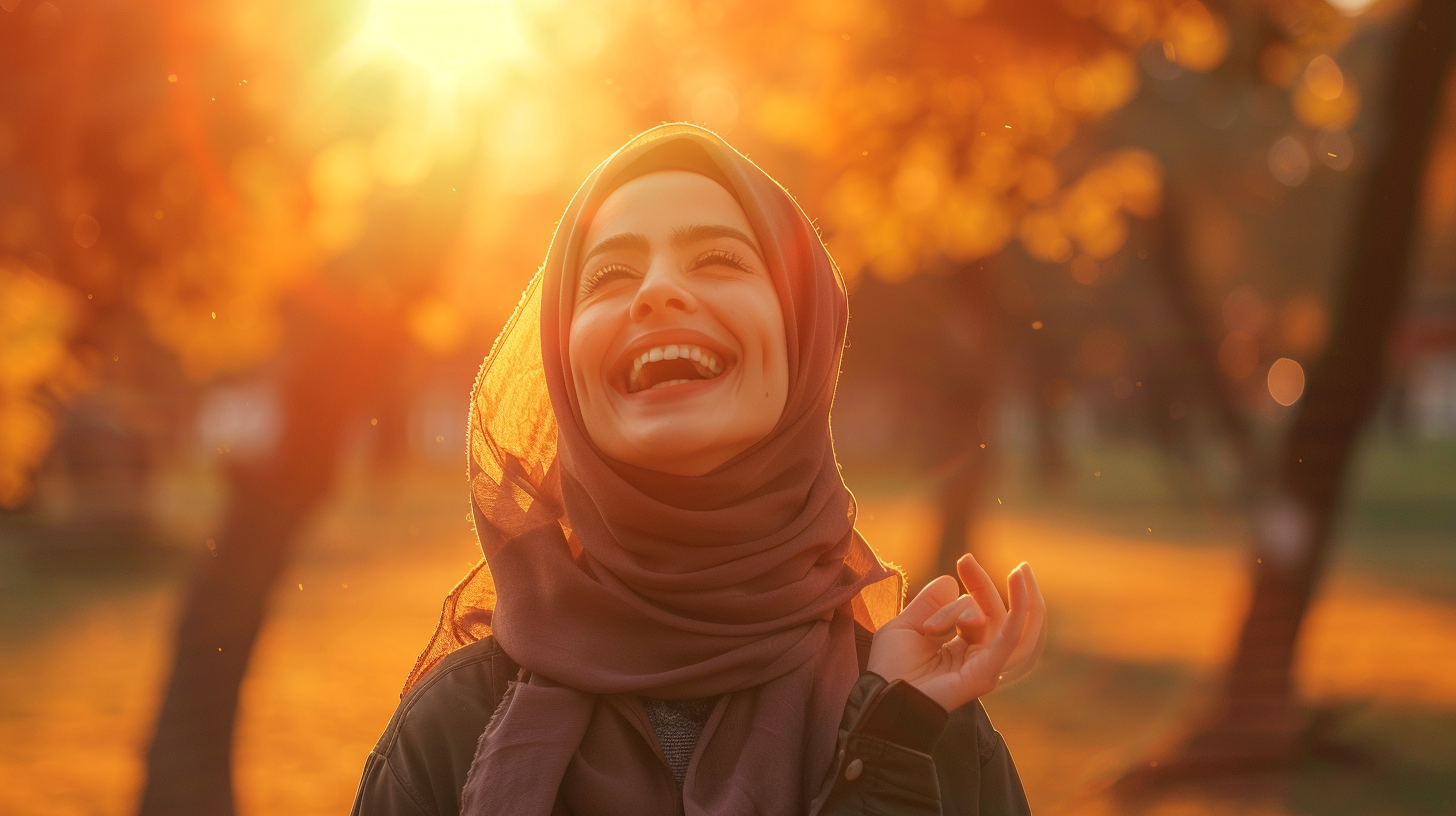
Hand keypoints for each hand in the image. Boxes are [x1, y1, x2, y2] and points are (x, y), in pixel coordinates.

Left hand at [866, 554, 1045, 712]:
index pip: (981, 613)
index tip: (963, 561)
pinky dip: (1020, 610)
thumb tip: (951, 580)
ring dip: (1023, 598)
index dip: (977, 585)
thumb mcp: (906, 626)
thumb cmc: (890, 668)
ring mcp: (985, 668)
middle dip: (984, 584)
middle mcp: (977, 659)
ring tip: (1021, 571)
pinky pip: (1012, 639)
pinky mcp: (986, 674)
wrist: (882, 696)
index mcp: (961, 650)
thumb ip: (929, 604)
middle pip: (997, 616)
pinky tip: (1019, 586)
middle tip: (965, 560)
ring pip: (1012, 627)